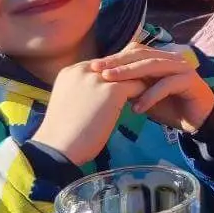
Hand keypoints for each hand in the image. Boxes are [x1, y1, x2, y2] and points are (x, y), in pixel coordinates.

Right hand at [33, 63, 147, 163]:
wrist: (58, 148)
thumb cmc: (63, 135)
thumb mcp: (71, 103)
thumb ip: (85, 92)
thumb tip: (102, 95)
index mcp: (71, 72)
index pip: (103, 65)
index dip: (118, 74)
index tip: (130, 82)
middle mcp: (83, 69)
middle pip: (117, 64)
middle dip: (132, 74)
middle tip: (149, 82)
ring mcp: (98, 78)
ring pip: (129, 73)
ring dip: (141, 81)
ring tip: (154, 91)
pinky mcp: (112, 90)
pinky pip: (137, 86)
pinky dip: (146, 94)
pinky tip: (153, 102)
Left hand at [91, 44, 213, 133]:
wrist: (197, 119)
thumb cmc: (169, 106)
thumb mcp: (144, 96)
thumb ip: (129, 87)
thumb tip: (102, 84)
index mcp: (158, 59)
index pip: (133, 52)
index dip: (113, 58)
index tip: (92, 67)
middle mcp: (170, 59)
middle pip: (141, 55)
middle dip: (118, 62)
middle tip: (98, 71)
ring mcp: (182, 68)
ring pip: (153, 66)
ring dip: (131, 73)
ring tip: (112, 82)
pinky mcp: (190, 81)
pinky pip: (167, 85)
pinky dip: (151, 95)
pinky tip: (137, 107)